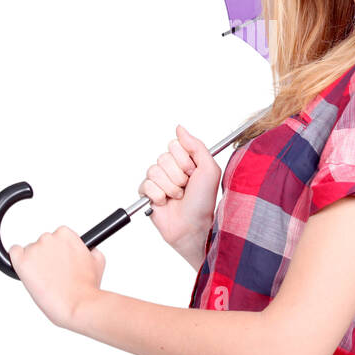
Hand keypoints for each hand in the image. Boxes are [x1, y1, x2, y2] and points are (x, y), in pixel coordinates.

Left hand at [8, 226, 104, 329]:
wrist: (78, 305)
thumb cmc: (87, 288)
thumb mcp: (98, 262)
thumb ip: (90, 250)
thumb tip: (87, 250)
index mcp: (65, 234)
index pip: (56, 236)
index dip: (58, 251)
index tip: (59, 262)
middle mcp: (49, 238)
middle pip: (42, 244)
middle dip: (46, 257)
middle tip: (53, 274)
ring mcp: (34, 250)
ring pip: (28, 252)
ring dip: (34, 264)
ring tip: (45, 281)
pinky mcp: (22, 262)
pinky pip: (13, 253)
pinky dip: (17, 261)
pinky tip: (26, 272)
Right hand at [140, 124, 220, 260]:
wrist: (193, 227)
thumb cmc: (203, 201)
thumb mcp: (209, 169)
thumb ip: (196, 145)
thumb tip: (180, 128)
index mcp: (186, 160)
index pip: (174, 146)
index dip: (184, 161)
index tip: (193, 174)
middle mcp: (172, 168)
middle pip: (163, 158)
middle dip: (177, 176)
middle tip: (186, 188)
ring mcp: (159, 181)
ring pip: (153, 171)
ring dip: (169, 187)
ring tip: (177, 197)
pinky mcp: (148, 193)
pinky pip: (145, 185)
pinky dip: (158, 195)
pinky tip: (166, 203)